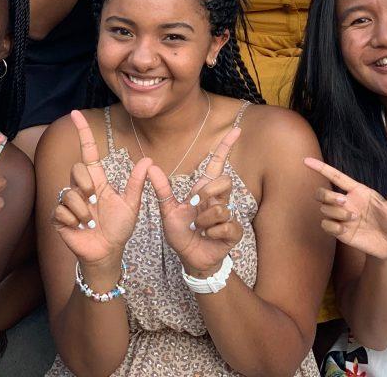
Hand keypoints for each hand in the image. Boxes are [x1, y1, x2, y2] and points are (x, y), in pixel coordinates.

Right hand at [51, 111, 150, 267]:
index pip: (88, 152)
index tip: (75, 113)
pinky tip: (80, 228)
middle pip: (77, 169)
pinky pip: (62, 210)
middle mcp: (81, 188)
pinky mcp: (60, 218)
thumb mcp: (131, 204)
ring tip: (92, 221)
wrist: (107, 252)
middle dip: (86, 184)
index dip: (82, 132)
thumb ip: (136, 183)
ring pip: (69, 193)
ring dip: (84, 210)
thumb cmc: (119, 227)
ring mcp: (69, 202)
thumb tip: (148, 161)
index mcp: (97, 180)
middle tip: (96, 202)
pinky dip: (74, 221)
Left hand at [148, 126, 242, 276]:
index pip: (217, 163)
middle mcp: (219, 199)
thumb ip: (161, 189)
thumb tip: (150, 166)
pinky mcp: (233, 231)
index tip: (236, 130)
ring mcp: (228, 215)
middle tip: (195, 208)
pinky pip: (226, 225)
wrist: (189, 257)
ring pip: (221, 207)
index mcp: (205, 190)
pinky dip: (211, 232)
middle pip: (224, 180)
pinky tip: (207, 236)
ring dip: (203, 220)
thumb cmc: (181, 232)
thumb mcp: (167, 210)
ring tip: (197, 228)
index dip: (226, 146)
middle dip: (207, 194)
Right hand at [304, 158, 386, 259]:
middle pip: (323, 192)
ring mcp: (342, 216)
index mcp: (358, 191)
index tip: (306, 160)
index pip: (335, 176)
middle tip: (344, 202)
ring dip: (336, 212)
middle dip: (328, 195)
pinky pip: (326, 225)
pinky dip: (333, 226)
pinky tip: (345, 230)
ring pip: (324, 208)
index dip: (321, 167)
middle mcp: (347, 202)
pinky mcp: (339, 231)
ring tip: (353, 219)